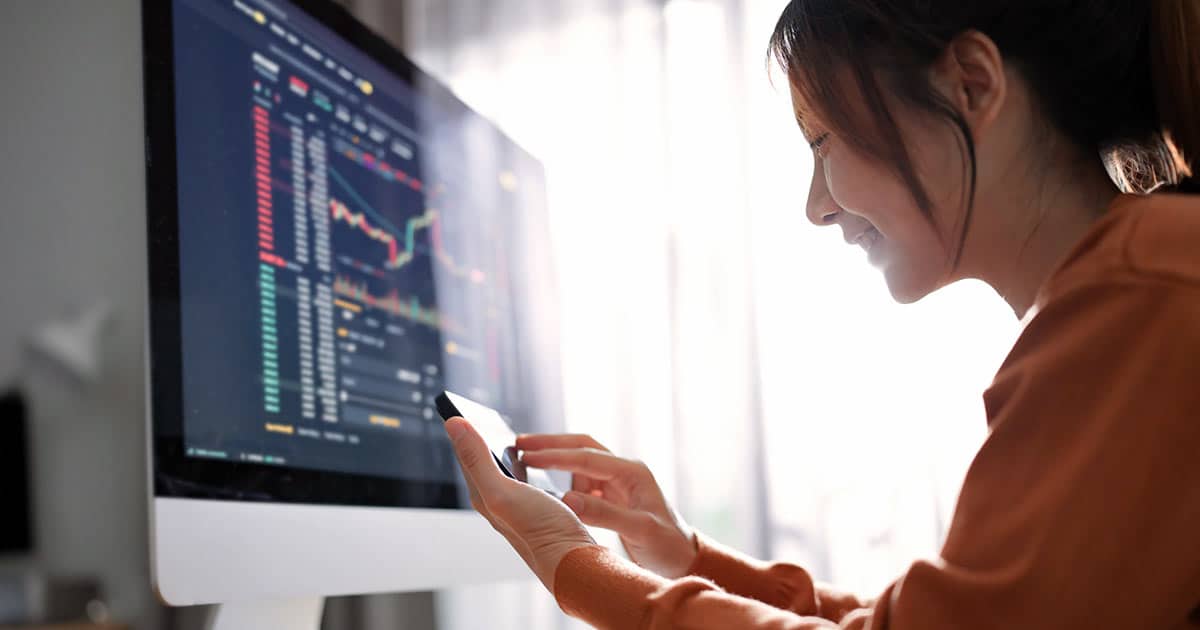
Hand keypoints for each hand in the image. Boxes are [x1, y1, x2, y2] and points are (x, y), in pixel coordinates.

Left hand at [444, 418, 595, 593]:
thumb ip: (477, 458)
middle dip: (481, 439)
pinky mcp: (536, 510)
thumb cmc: (540, 530)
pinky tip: (531, 465)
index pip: (465, 455)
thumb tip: (453, 424)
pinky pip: (522, 481)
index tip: (459, 408)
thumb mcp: (502, 490)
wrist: (572, 561)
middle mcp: (495, 502)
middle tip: (481, 416)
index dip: (463, 431)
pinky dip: (522, 466)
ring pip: (503, 472)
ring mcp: (516, 507)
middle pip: (482, 463)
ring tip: (503, 434)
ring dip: (501, 452)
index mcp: (483, 495)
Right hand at [517, 434, 696, 577]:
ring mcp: (617, 482)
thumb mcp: (640, 530)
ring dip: (555, 460)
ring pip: (580, 462)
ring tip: (524, 464)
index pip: (587, 457)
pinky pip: (582, 481)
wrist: (683, 559)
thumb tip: (566, 498)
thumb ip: (604, 514)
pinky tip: (546, 488)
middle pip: (582, 447)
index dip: (555, 456)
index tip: (526, 456)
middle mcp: (624, 471)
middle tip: (519, 444)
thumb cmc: (668, 545)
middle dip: (551, 444)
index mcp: (632, 472)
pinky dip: (563, 480)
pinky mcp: (611, 495)